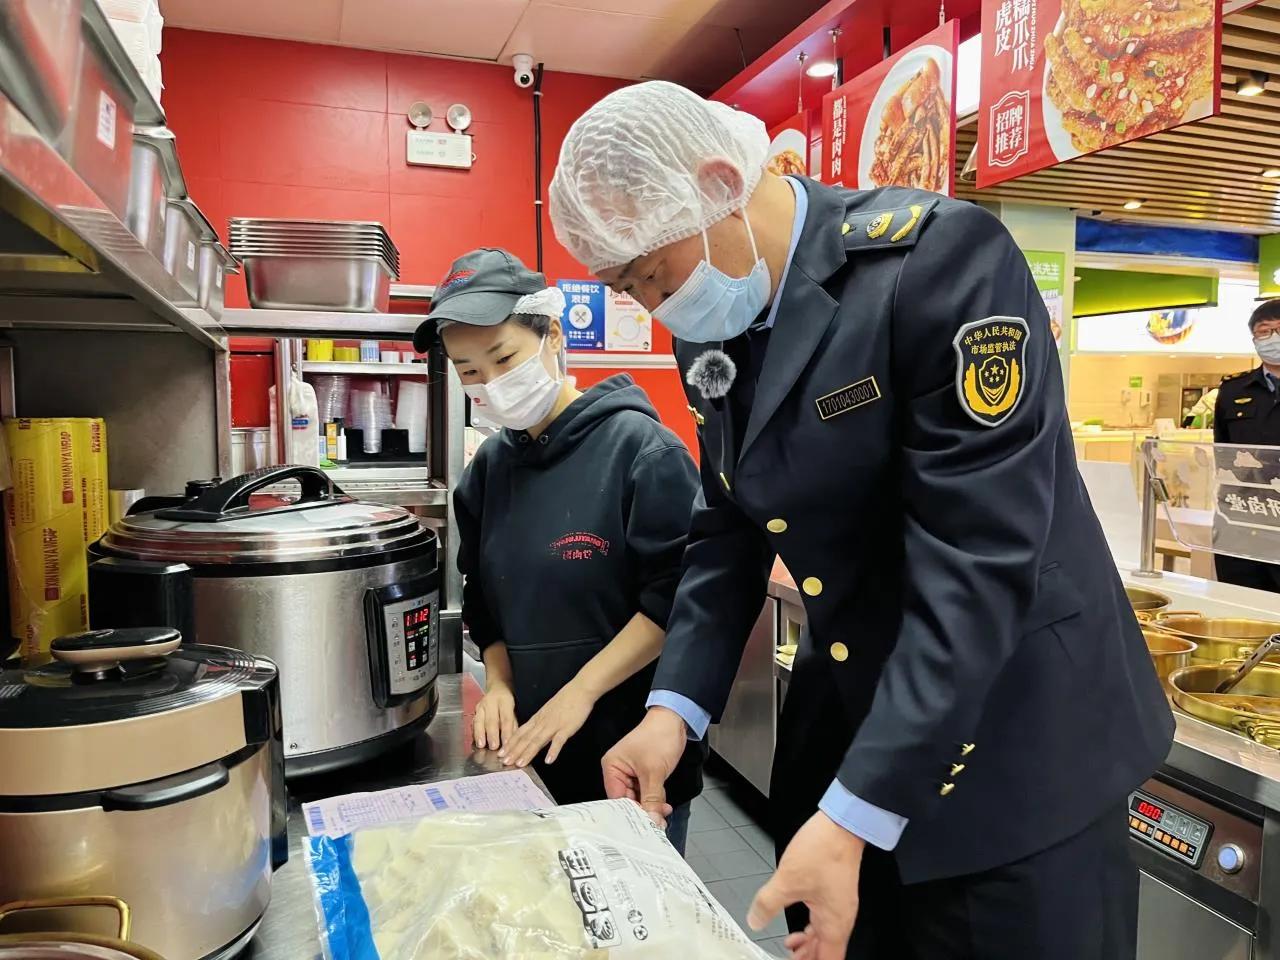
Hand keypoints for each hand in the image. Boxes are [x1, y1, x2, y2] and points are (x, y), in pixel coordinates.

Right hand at [472, 682, 516, 750]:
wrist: (497, 688)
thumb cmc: (507, 703)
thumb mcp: (513, 710)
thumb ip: (513, 725)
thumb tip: (512, 741)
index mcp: (504, 700)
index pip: (505, 718)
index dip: (506, 732)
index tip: (507, 744)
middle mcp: (491, 702)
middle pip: (491, 720)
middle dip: (492, 734)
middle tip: (494, 747)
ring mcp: (481, 706)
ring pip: (479, 721)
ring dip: (480, 734)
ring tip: (481, 745)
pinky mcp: (474, 710)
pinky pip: (473, 722)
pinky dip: (475, 733)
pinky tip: (476, 741)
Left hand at [500, 681, 595, 767]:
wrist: (579, 690)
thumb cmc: (566, 700)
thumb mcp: (548, 711)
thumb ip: (540, 722)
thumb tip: (532, 733)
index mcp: (538, 719)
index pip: (520, 733)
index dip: (510, 744)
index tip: (501, 753)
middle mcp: (543, 722)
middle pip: (526, 738)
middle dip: (514, 751)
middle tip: (505, 762)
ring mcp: (554, 725)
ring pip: (538, 740)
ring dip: (528, 753)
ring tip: (520, 763)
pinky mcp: (567, 728)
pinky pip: (559, 740)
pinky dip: (553, 751)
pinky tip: (548, 760)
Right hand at [601, 707, 685, 825]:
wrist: (675, 720)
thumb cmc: (659, 736)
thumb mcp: (654, 771)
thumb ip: (652, 799)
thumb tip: (652, 820)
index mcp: (612, 767)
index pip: (616, 799)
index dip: (630, 813)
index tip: (644, 825)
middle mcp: (618, 771)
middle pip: (627, 801)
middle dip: (643, 811)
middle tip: (656, 823)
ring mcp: (632, 773)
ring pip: (638, 798)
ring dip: (651, 807)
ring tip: (662, 815)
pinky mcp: (644, 774)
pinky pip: (646, 793)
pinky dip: (655, 800)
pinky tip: (663, 806)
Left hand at [747, 811, 864, 959]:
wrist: (842, 825)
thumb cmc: (824, 850)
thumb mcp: (787, 880)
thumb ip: (767, 904)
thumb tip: (755, 920)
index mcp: (833, 923)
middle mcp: (841, 918)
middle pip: (827, 952)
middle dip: (807, 958)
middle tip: (788, 957)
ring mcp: (840, 906)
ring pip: (826, 937)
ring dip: (809, 944)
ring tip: (791, 946)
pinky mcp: (836, 893)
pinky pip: (825, 921)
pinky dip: (812, 928)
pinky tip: (800, 924)